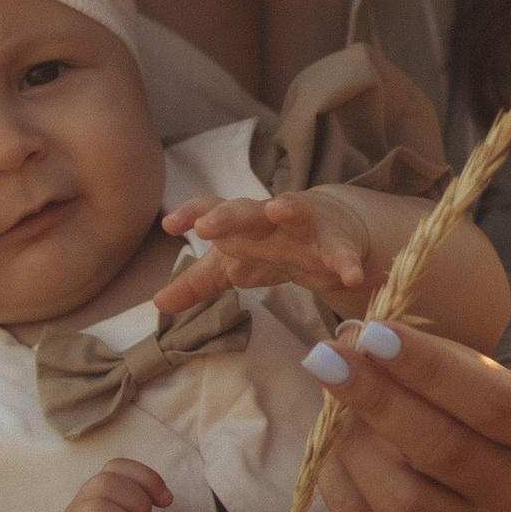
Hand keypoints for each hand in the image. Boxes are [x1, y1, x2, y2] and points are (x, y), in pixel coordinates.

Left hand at [156, 190, 374, 315]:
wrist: (329, 230)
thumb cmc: (270, 246)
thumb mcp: (231, 265)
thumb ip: (196, 283)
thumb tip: (158, 302)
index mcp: (239, 222)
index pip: (210, 209)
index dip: (190, 213)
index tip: (169, 225)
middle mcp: (268, 218)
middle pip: (246, 210)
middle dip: (227, 216)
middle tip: (207, 225)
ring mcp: (304, 227)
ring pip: (296, 213)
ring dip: (289, 209)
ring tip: (279, 209)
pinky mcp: (336, 243)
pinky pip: (341, 252)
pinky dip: (347, 261)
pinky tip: (352, 276)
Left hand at [303, 322, 510, 511]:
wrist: (485, 464)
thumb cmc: (467, 400)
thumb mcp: (463, 366)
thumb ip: (416, 353)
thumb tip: (349, 342)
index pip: (491, 401)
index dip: (428, 367)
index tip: (373, 333)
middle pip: (443, 450)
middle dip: (376, 398)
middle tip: (326, 358)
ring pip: (402, 501)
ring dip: (354, 447)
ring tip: (334, 411)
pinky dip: (337, 481)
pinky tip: (329, 449)